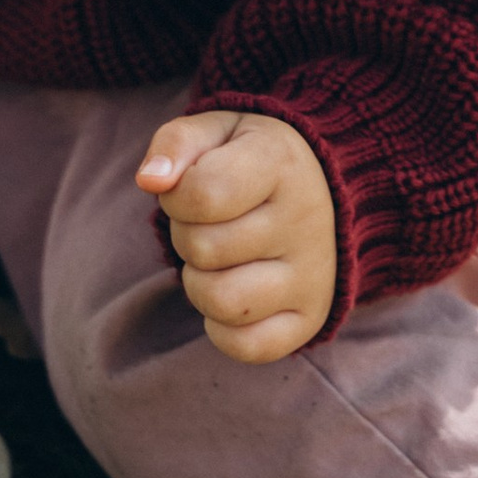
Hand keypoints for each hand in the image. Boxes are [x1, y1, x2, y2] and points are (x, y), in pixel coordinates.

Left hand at [136, 110, 335, 363]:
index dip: (176, 197)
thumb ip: (176, 143)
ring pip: (221, 302)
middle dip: (186, 236)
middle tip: (209, 223)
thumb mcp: (217, 131)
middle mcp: (306, 220)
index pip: (203, 194)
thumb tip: (150, 179)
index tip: (190, 189)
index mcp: (282, 163)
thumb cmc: (251, 159)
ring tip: (219, 260)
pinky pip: (247, 346)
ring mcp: (313, 275)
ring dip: (200, 283)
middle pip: (204, 249)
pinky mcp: (311, 318)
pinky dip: (223, 328)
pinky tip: (232, 292)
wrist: (326, 190)